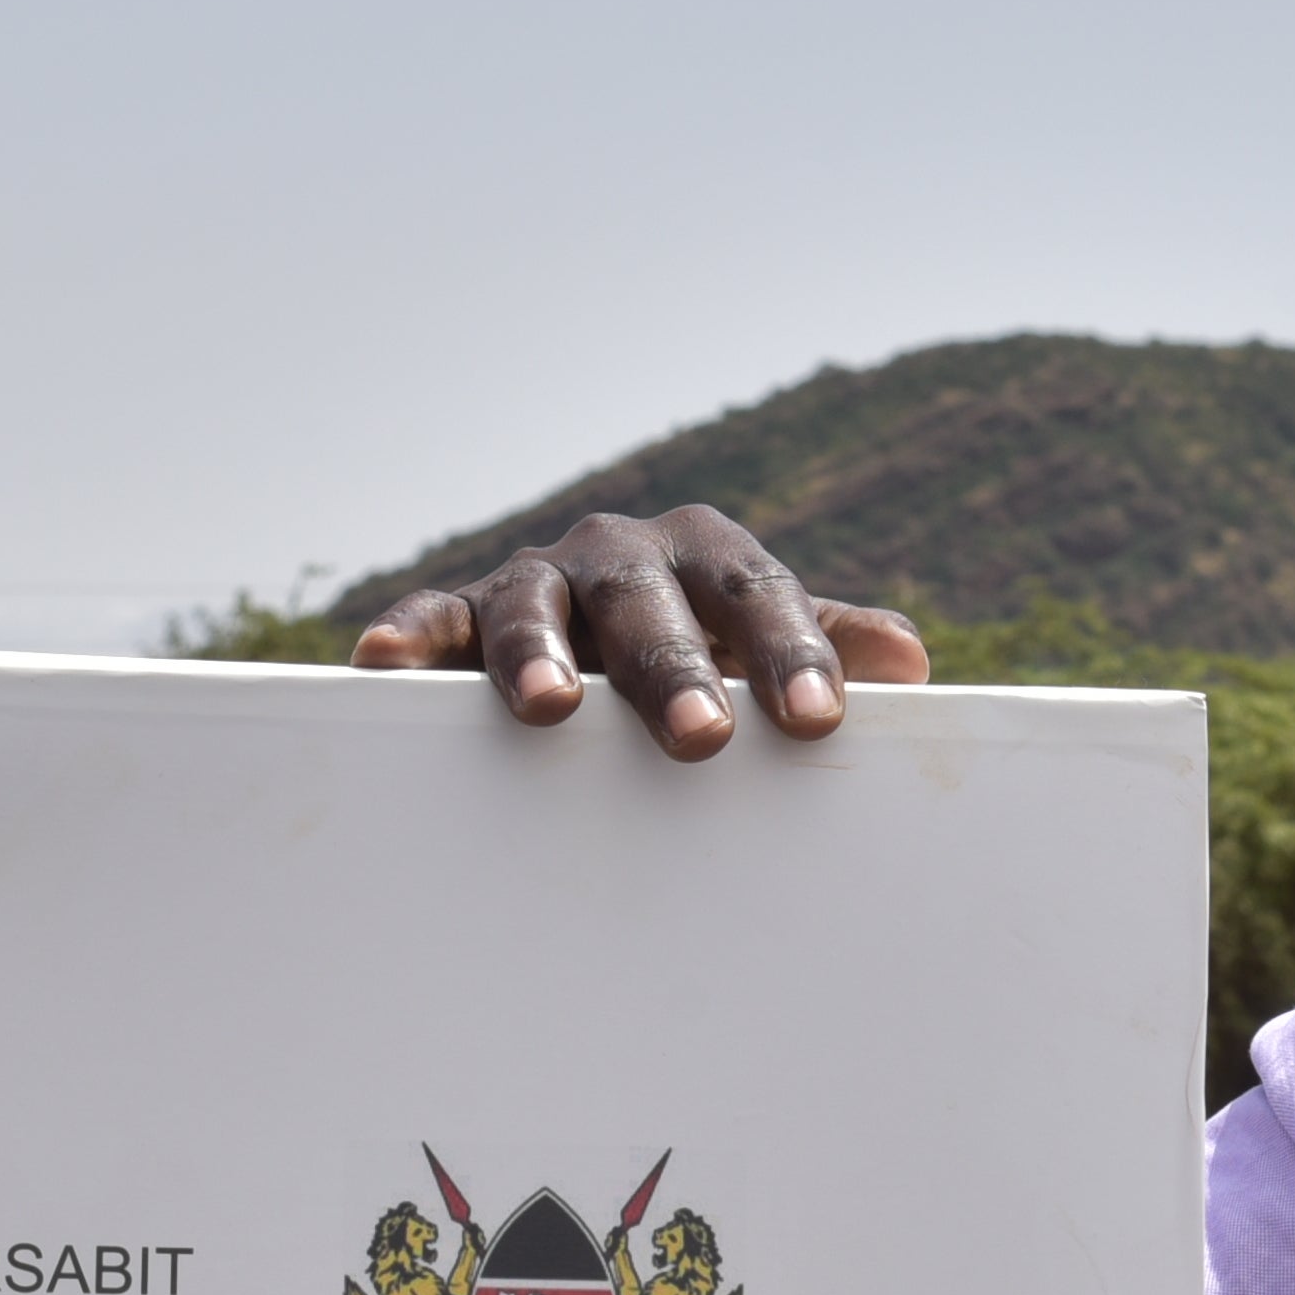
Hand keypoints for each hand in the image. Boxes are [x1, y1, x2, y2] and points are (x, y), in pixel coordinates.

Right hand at [347, 501, 925, 758]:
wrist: (594, 622)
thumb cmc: (701, 647)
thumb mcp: (763, 642)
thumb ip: (827, 646)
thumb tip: (910, 661)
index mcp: (707, 557)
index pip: (759, 598)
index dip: (790, 654)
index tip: (819, 721)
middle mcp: (621, 556)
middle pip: (650, 603)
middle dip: (673, 669)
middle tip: (702, 738)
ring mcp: (539, 580)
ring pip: (536, 606)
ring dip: (539, 652)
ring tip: (546, 706)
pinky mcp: (462, 613)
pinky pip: (433, 620)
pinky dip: (409, 637)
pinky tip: (384, 663)